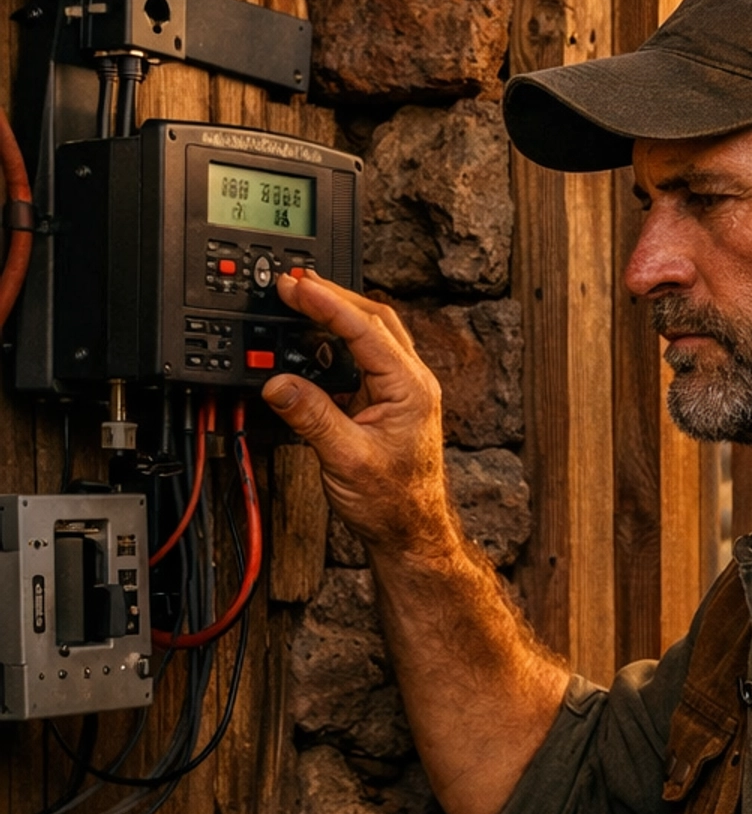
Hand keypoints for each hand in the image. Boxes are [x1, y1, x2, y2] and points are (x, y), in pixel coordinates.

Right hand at [261, 271, 457, 558]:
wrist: (410, 531)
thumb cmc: (392, 502)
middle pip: (373, 319)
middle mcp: (411, 382)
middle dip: (332, 296)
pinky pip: (362, 357)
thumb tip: (278, 383)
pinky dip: (337, 341)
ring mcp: (401, 390)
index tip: (297, 285)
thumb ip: (311, 417)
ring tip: (300, 300)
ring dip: (336, 315)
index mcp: (410, 388)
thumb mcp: (345, 459)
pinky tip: (314, 339)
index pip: (366, 329)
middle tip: (293, 282)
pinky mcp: (387, 401)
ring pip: (370, 335)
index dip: (328, 303)